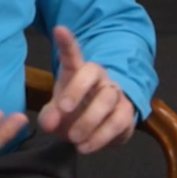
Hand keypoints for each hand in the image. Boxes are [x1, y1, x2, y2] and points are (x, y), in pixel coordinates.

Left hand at [38, 26, 135, 153]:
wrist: (99, 127)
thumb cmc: (74, 112)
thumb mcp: (56, 114)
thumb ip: (50, 116)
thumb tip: (50, 122)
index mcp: (77, 71)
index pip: (72, 54)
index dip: (66, 42)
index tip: (59, 30)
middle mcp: (99, 77)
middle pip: (92, 73)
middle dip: (76, 90)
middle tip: (63, 109)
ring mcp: (115, 92)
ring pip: (107, 99)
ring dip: (89, 120)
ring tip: (73, 139)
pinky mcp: (126, 112)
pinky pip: (117, 122)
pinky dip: (100, 137)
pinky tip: (86, 147)